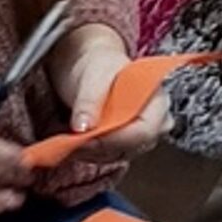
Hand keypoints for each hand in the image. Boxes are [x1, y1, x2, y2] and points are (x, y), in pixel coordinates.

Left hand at [52, 25, 169, 163]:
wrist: (89, 66)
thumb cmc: (97, 65)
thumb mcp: (94, 76)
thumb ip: (90, 100)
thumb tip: (84, 127)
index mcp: (157, 101)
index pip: (144, 131)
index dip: (116, 139)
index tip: (87, 139)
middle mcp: (154, 124)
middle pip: (131, 147)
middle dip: (98, 147)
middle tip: (69, 141)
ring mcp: (138, 137)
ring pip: (116, 156)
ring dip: (89, 152)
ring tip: (65, 141)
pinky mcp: (122, 146)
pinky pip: (106, 156)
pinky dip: (87, 153)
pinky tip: (70, 143)